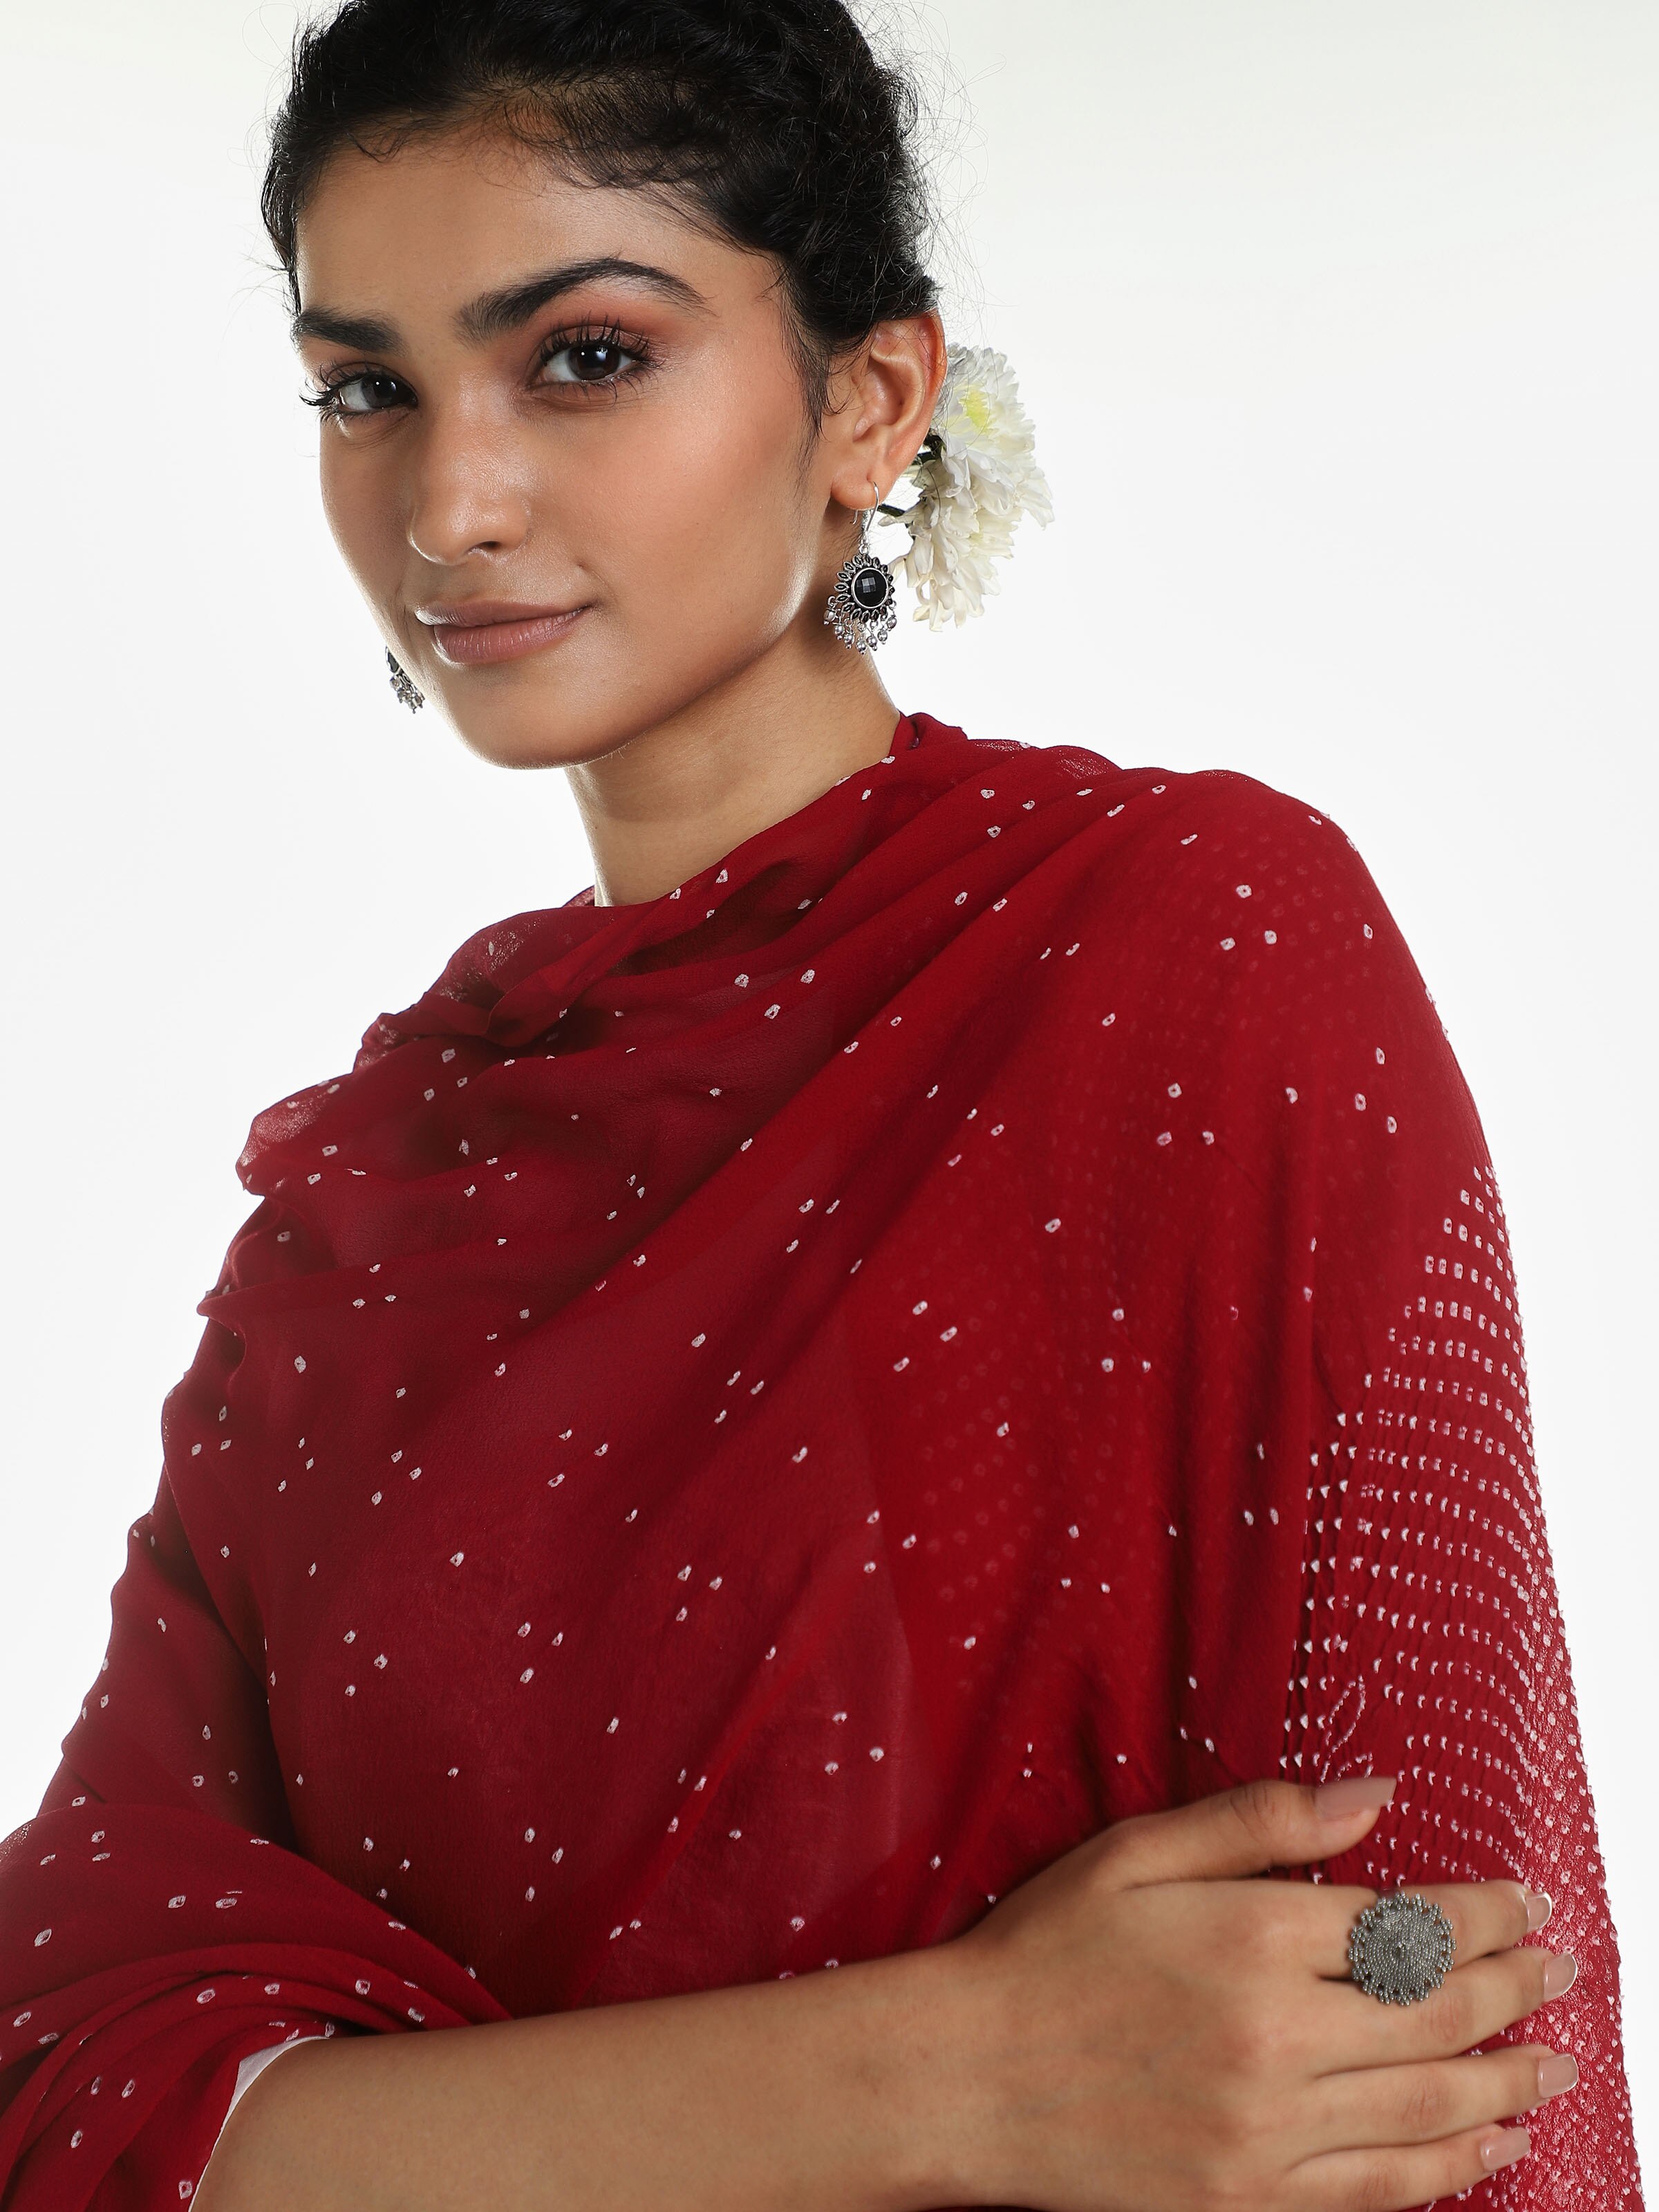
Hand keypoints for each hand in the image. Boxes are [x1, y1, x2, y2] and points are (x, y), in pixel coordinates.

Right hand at [938, 1777, 1574, 2210]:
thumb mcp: (1138, 1852)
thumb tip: (1375, 1793)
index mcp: (1251, 1938)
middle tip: (1566, 1975)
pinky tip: (1495, 2143)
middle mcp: (1277, 2037)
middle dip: (1519, 1991)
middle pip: (1439, 2016)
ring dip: (1509, 2080)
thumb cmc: (1045, 1949)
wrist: (965, 2078)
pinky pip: (1383, 2187)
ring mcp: (1269, 2129)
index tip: (1530, 1905)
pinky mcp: (1252, 2197)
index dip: (1487, 1916)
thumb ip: (1262, 1821)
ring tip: (1557, 2061)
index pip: (1412, 1927)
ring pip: (1430, 2106)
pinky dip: (1453, 2165)